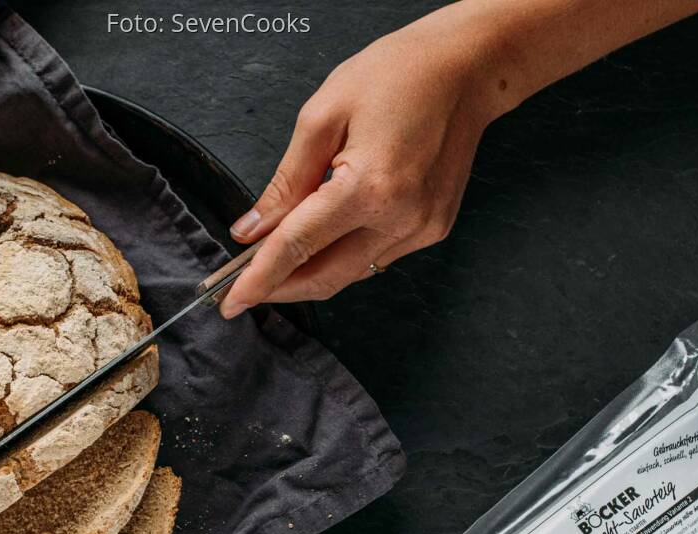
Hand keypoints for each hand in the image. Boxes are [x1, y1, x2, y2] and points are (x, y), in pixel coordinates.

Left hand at [221, 0, 697, 317]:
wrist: (467, 68)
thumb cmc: (397, 74)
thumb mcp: (322, 115)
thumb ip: (285, 181)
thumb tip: (252, 230)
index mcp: (370, 187)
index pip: (297, 247)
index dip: (258, 279)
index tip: (230, 301)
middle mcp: (400, 219)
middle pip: (324, 277)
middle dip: (279, 288)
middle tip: (242, 290)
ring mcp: (422, 229)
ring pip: (349, 274)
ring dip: (309, 272)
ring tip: (276, 260)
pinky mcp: (433, 230)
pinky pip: (374, 258)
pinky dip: (342, 255)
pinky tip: (326, 236)